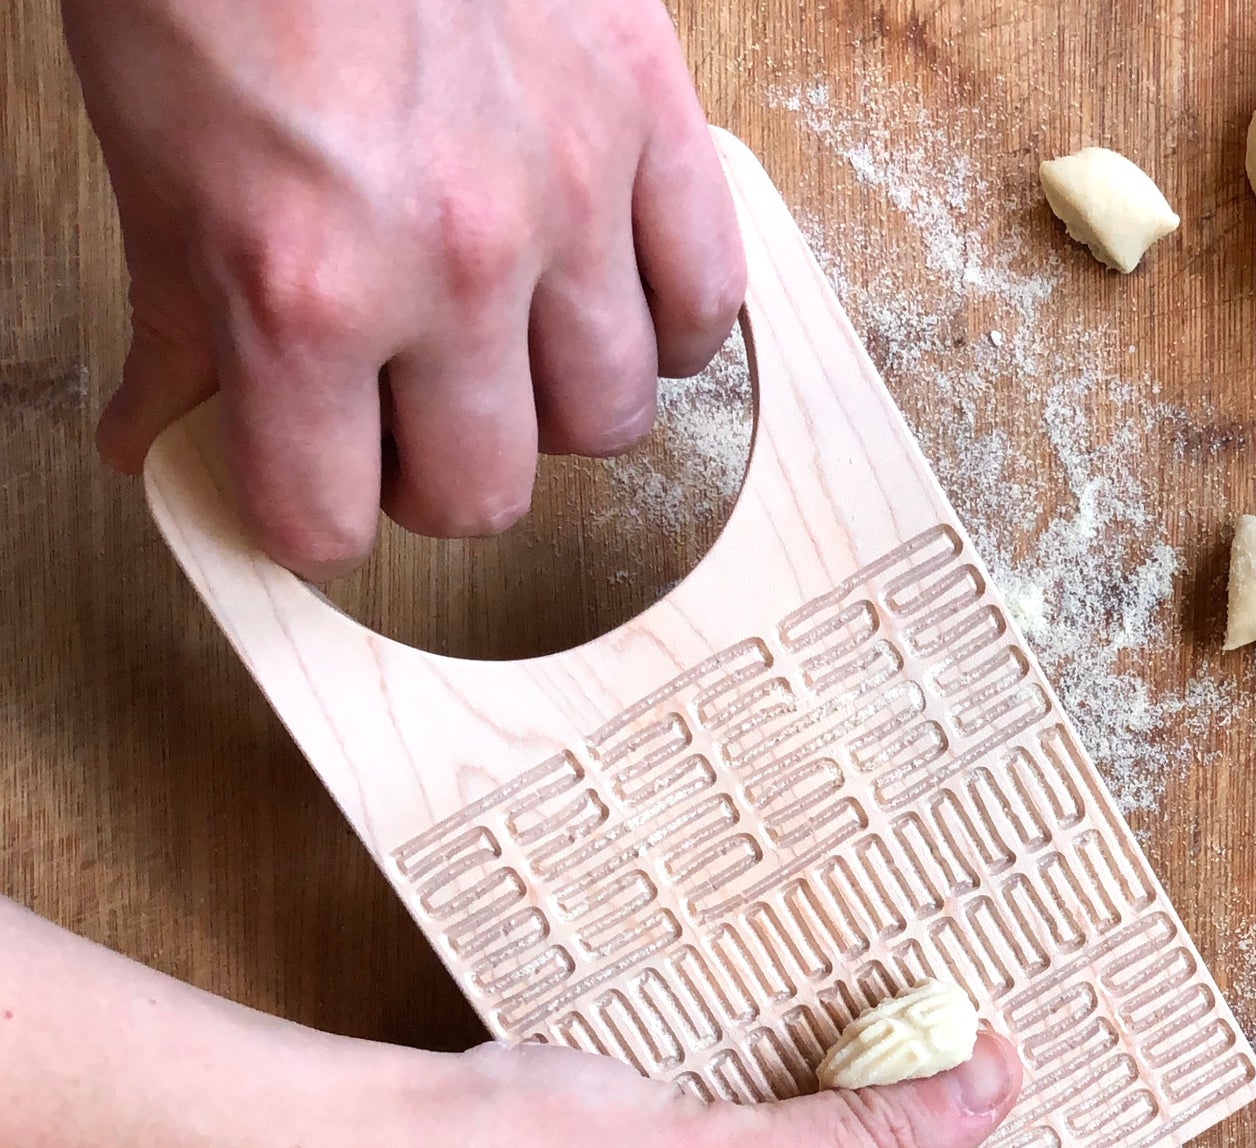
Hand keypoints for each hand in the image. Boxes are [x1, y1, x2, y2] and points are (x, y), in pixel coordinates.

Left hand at [60, 0, 742, 576]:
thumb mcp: (150, 158)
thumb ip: (176, 323)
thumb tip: (160, 437)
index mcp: (303, 287)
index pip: (329, 521)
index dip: (315, 514)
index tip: (315, 480)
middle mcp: (451, 264)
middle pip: (485, 497)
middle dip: (436, 474)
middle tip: (409, 413)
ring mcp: (568, 198)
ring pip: (608, 424)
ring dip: (551, 408)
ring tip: (514, 347)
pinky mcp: (648, 122)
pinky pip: (710, 305)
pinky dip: (669, 328)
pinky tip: (615, 299)